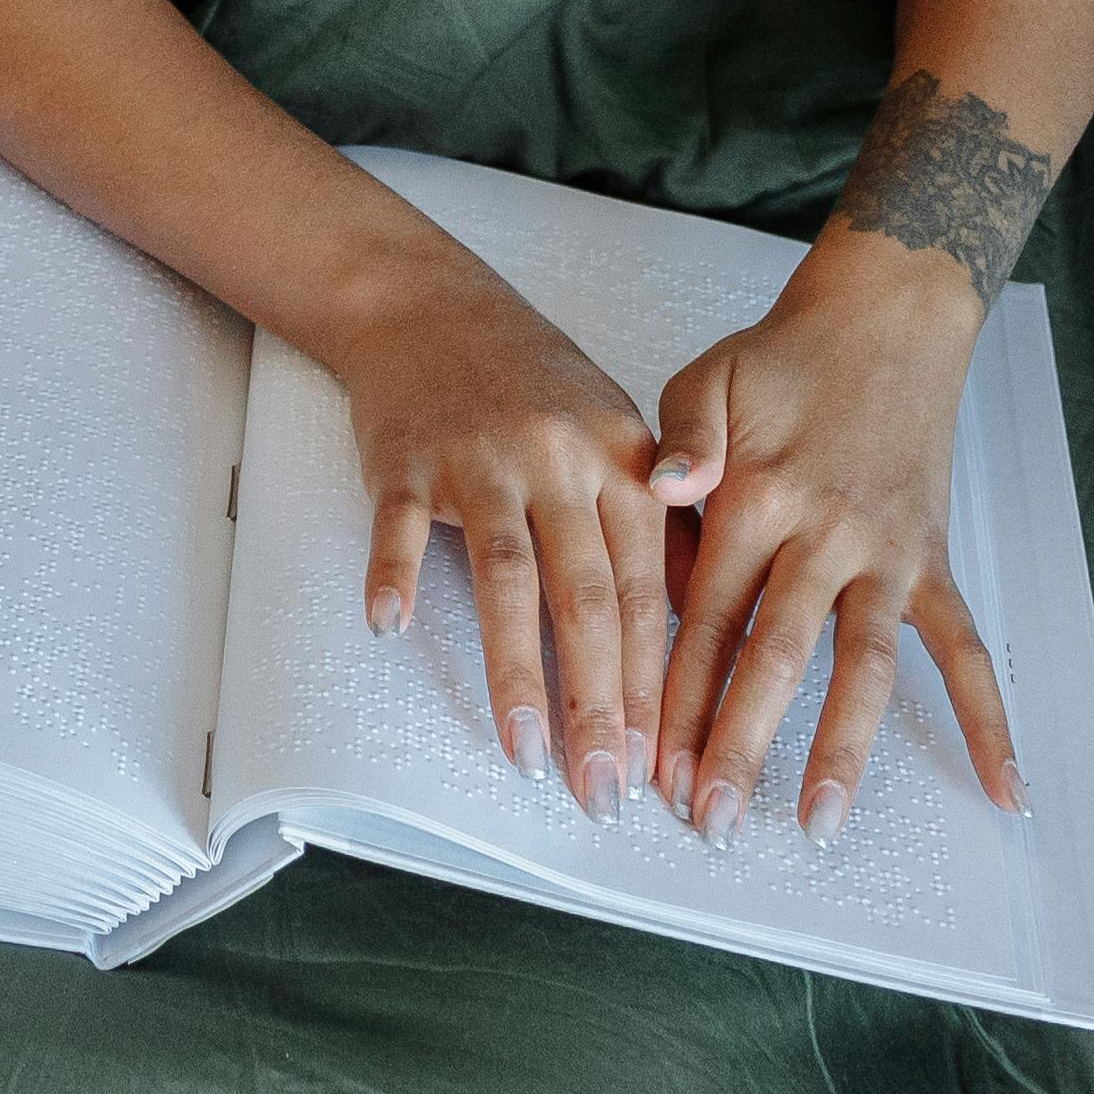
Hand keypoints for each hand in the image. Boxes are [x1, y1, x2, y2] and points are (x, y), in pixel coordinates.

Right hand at [330, 243, 684, 819]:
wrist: (429, 304)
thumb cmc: (532, 383)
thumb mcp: (617, 435)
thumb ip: (658, 526)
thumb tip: (702, 636)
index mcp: (622, 465)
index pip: (648, 592)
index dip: (656, 684)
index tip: (662, 764)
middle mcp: (560, 462)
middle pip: (588, 598)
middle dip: (601, 705)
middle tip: (605, 789)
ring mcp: (481, 459)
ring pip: (507, 575)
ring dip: (517, 671)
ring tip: (526, 753)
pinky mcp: (406, 457)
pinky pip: (399, 523)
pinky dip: (392, 574)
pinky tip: (391, 630)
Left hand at [645, 248, 1016, 838]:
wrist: (886, 321)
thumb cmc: (781, 361)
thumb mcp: (706, 379)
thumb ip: (679, 441)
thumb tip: (663, 488)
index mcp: (755, 498)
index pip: (705, 616)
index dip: (676, 693)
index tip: (652, 761)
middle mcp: (824, 535)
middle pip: (777, 656)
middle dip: (739, 744)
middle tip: (709, 820)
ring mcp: (886, 554)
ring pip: (864, 666)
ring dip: (842, 749)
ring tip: (820, 824)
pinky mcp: (931, 562)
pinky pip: (966, 650)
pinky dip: (990, 719)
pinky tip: (1007, 789)